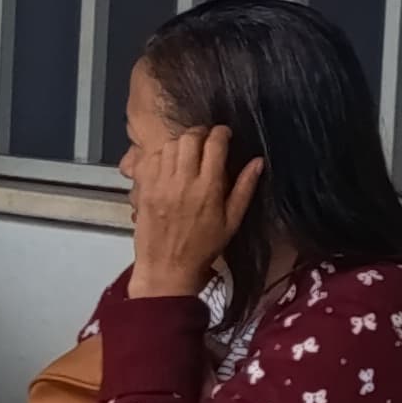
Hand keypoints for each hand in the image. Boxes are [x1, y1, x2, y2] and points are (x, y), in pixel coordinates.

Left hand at [127, 120, 259, 300]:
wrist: (167, 269)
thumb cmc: (202, 249)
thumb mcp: (232, 221)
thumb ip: (244, 188)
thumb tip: (258, 162)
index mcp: (208, 188)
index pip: (215, 144)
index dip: (221, 133)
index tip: (224, 134)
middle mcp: (182, 182)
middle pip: (189, 138)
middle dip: (200, 133)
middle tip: (205, 141)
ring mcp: (160, 184)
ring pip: (169, 145)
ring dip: (180, 143)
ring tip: (188, 154)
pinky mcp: (144, 189)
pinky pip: (150, 159)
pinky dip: (160, 156)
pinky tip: (168, 165)